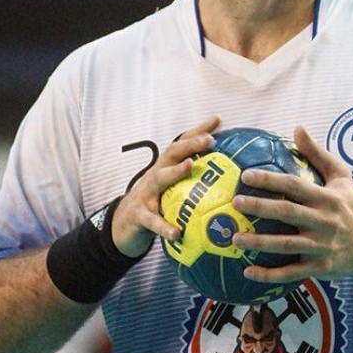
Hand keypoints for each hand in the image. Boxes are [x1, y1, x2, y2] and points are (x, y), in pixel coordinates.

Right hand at [109, 115, 220, 257]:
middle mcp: (156, 174)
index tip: (218, 120)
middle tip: (210, 139)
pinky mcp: (139, 214)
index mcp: (167, 166)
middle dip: (191, 143)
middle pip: (172, 152)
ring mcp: (146, 193)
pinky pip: (153, 221)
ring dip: (176, 171)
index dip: (199, 130)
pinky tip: (177, 233)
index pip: (183, 144)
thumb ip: (193, 182)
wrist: (124, 223)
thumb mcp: (172, 189)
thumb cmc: (156, 202)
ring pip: (160, 178)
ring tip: (191, 166)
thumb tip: (228, 182)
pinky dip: (164, 227)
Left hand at [231, 126, 352, 284]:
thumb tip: (297, 128)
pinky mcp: (319, 268)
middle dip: (260, 207)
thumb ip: (317, 154)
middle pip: (287, 213)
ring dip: (259, 242)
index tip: (246, 176)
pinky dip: (269, 275)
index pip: (294, 186)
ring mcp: (321, 247)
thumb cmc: (351, 207)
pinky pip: (291, 273)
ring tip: (235, 238)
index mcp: (326, 198)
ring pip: (285, 245)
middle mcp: (323, 222)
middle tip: (235, 203)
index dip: (270, 180)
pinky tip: (248, 271)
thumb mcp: (341, 177)